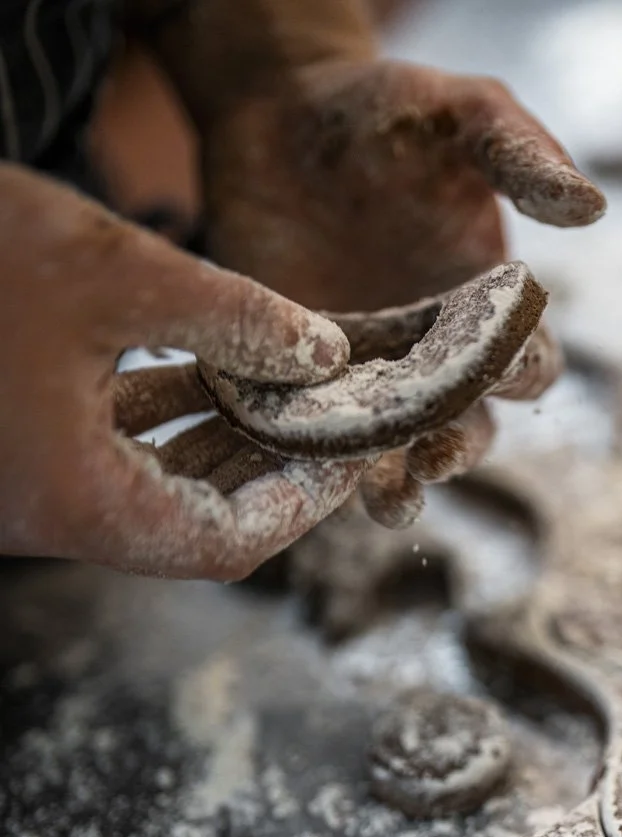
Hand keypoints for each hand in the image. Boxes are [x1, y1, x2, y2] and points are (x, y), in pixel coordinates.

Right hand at [0, 165, 361, 579]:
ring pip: (156, 487)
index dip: (302, 504)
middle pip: (197, 524)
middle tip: (331, 423)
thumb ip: (229, 316)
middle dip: (270, 472)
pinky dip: (165, 421)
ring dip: (222, 443)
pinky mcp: (19, 453)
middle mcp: (56, 516)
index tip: (351, 457)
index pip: (226, 542)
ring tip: (287, 392)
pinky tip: (206, 372)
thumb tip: (324, 352)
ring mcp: (34, 490)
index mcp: (80, 504)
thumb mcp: (108, 272)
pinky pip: (112, 456)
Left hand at [200, 60, 604, 514]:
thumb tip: (592, 206)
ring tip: (388, 500)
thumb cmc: (385, 109)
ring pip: (394, 450)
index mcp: (487, 310)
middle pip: (466, 429)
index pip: (528, 366)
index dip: (524, 377)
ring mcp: (367, 374)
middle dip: (458, 451)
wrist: (278, 109)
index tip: (503, 377)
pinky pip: (314, 432)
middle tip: (434, 462)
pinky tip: (307, 468)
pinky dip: (315, 457)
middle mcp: (434, 356)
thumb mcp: (462, 114)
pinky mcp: (300, 377)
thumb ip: (523, 156)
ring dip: (396, 482)